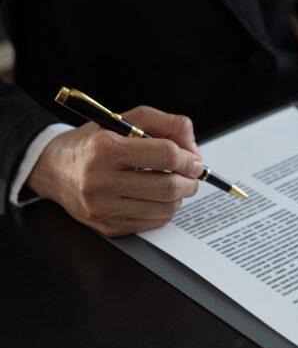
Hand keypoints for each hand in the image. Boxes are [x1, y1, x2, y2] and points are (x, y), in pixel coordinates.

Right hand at [27, 106, 203, 236]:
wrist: (54, 169)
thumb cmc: (94, 142)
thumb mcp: (125, 120)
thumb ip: (165, 124)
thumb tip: (193, 149)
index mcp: (106, 148)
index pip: (164, 154)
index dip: (188, 158)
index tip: (194, 160)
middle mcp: (100, 180)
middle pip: (167, 186)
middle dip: (190, 181)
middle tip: (192, 175)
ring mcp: (103, 207)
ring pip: (164, 208)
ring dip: (180, 197)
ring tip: (175, 184)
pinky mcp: (107, 226)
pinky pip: (152, 223)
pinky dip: (164, 210)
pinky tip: (158, 198)